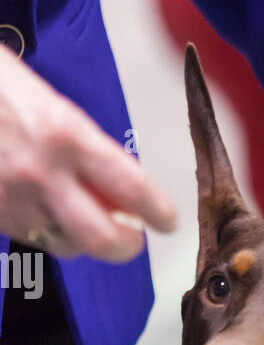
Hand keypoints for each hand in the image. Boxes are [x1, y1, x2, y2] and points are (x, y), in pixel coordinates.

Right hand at [0, 46, 176, 260]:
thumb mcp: (45, 98)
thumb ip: (81, 142)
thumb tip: (116, 183)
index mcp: (64, 133)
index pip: (131, 187)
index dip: (159, 211)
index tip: (168, 221)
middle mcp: (41, 174)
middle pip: (102, 238)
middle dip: (127, 246)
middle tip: (134, 238)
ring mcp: (13, 200)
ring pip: (66, 246)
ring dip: (85, 240)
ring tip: (90, 223)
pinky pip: (32, 238)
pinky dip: (50, 232)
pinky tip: (49, 212)